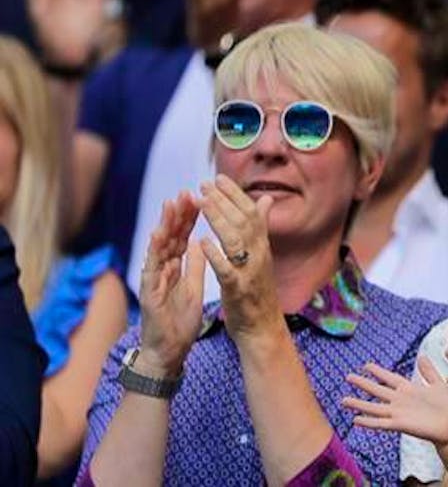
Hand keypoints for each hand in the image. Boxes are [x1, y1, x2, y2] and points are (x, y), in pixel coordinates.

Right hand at [138, 191, 205, 376]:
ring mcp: (153, 280)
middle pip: (170, 238)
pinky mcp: (148, 293)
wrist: (169, 351)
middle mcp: (161, 270)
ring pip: (158, 248)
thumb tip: (201, 241)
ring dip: (164, 226)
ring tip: (171, 204)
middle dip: (177, 215)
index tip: (198, 197)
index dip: (189, 218)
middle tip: (185, 192)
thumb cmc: (179, 320)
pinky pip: (151, 270)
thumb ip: (196, 265)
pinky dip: (153, 252)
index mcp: (174, 268)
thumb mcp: (193, 287)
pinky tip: (157, 235)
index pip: (182, 237)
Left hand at [196, 175, 279, 338]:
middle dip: (224, 200)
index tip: (218, 178)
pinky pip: (227, 270)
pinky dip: (215, 255)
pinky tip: (202, 242)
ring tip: (201, 203)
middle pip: (244, 220)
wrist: (263, 328)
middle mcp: (259, 255)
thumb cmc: (258, 291)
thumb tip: (265, 199)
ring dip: (218, 219)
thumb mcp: (261, 256)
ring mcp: (250, 272)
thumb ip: (261, 228)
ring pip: (236, 239)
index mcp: (262, 246)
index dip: (235, 194)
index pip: (251, 212)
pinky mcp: (239, 290)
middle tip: (204, 184)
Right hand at [343, 357, 447, 445]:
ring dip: (359, 404)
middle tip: (348, 376)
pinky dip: (368, 421)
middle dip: (363, 384)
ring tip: (343, 400)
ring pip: (374, 407)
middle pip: (377, 390)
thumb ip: (428, 372)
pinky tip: (355, 419)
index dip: (378, 372)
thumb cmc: (446, 406)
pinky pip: (380, 423)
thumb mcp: (437, 384)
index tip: (366, 365)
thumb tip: (422, 356)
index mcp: (408, 389)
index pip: (389, 378)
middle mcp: (400, 400)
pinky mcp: (399, 425)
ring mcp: (398, 413)